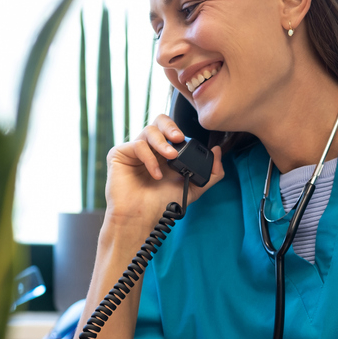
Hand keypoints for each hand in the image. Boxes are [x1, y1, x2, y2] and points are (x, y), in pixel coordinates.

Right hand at [104, 114, 223, 226]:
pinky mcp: (119, 154)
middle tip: (179, 138)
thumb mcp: (193, 188)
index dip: (179, 131)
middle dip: (170, 126)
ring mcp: (134, 151)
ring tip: (171, 157)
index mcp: (164, 152)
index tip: (187, 141)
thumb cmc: (162, 204)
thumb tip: (218, 150)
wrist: (141, 217)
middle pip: (159, 121)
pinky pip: (137, 145)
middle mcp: (149, 149)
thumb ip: (211, 172)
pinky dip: (150, 158)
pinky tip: (156, 174)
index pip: (172, 130)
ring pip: (149, 130)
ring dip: (162, 143)